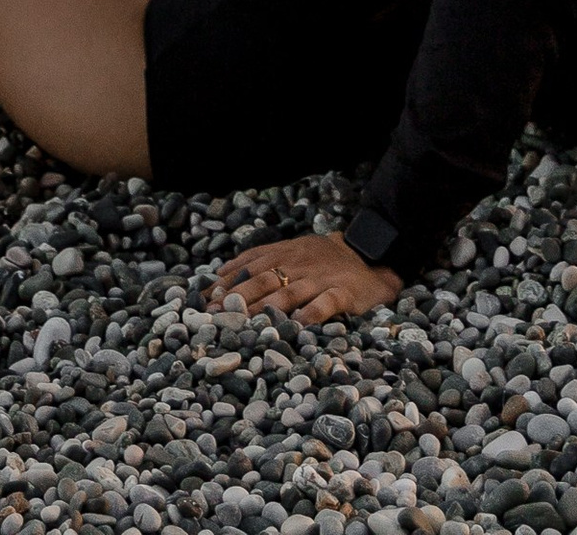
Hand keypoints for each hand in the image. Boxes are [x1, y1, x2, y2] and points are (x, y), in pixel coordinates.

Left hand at [212, 230, 400, 324]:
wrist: (370, 255)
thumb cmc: (323, 258)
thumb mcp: (292, 251)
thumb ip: (261, 261)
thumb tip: (220, 274)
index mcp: (286, 253)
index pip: (251, 265)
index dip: (229, 281)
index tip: (207, 298)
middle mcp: (300, 264)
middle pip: (265, 279)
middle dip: (238, 297)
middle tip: (218, 314)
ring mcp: (321, 278)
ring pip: (290, 292)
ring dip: (266, 307)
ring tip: (247, 321)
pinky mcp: (344, 293)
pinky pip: (326, 303)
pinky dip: (312, 313)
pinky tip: (299, 324)